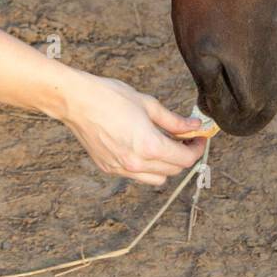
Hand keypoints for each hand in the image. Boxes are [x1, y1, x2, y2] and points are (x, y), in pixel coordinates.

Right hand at [59, 76, 206, 185]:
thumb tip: (194, 127)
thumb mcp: (149, 105)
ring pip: (156, 178)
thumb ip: (175, 121)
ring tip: (166, 144)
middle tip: (186, 138)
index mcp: (149, 147)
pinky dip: (147, 166)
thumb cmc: (111, 98)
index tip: (200, 138)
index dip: (197, 149)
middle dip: (184, 155)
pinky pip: (137, 175)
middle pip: (173, 170)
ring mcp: (120, 169)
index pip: (185, 160)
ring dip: (166, 165)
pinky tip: (145, 147)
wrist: (77, 102)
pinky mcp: (108, 168)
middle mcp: (135, 163)